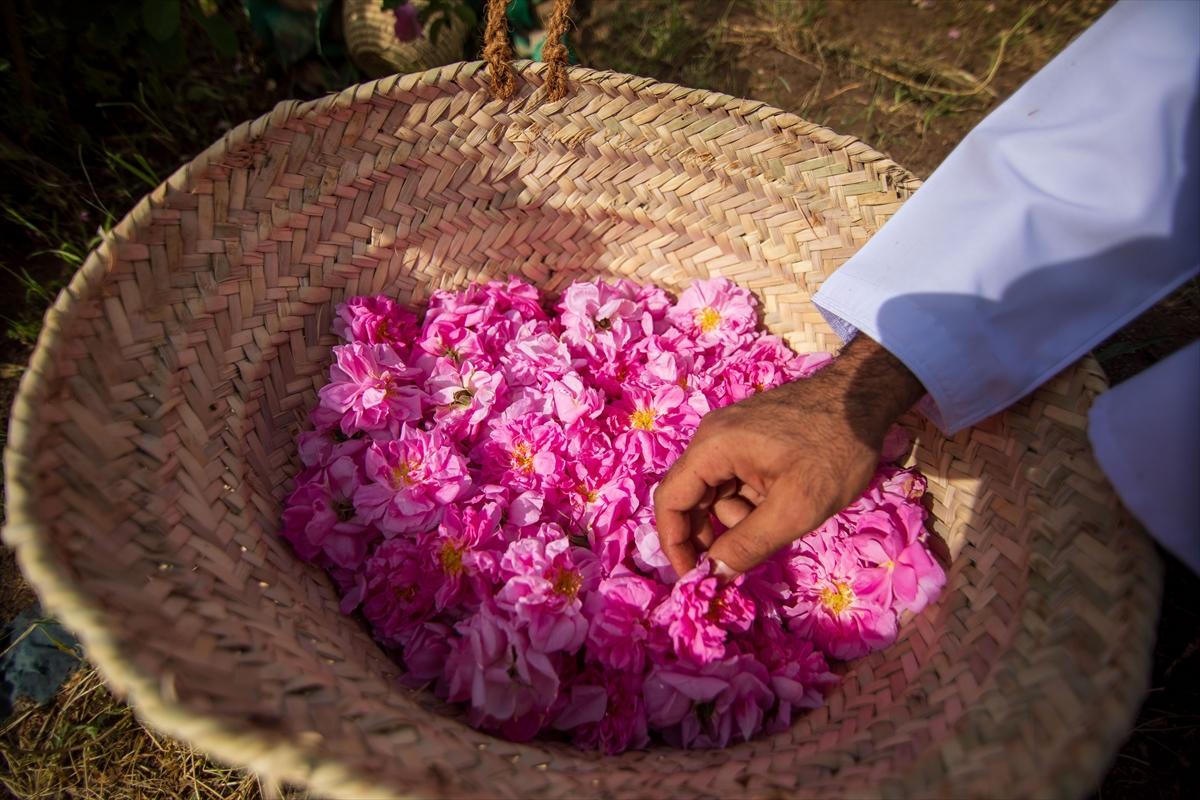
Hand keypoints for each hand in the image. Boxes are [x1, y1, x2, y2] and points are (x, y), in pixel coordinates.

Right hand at [653, 336, 925, 575]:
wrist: (866, 397)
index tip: (694, 579)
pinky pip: (737, 479)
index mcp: (713, 447)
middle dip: (717, 533)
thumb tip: (714, 574)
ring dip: (743, 516)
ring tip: (787, 513)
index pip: (670, 502)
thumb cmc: (835, 450)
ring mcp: (731, 435)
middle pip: (693, 498)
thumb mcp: (796, 507)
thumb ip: (749, 544)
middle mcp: (712, 438)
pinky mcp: (750, 438)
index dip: (676, 544)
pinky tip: (788, 498)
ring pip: (719, 493)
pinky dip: (755, 499)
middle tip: (744, 561)